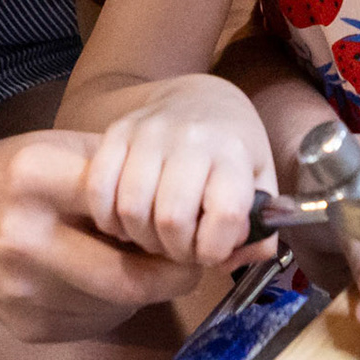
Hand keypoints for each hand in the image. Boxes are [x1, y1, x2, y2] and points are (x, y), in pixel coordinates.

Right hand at [0, 130, 202, 342]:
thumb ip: (116, 166)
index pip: (125, 206)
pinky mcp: (26, 327)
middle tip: (189, 261)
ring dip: (141, 288)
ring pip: (117, 305)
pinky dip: (111, 304)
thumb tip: (185, 193)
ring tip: (137, 261)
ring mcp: (23, 291)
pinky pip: (94, 323)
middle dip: (171, 274)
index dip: (168, 219)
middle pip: (128, 278)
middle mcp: (24, 240)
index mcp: (36, 180)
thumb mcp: (55, 147)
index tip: (193, 221)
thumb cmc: (9, 176)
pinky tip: (97, 278)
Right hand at [83, 75, 278, 265]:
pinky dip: (107, 218)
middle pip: (172, 219)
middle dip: (176, 250)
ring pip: (132, 208)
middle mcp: (191, 137)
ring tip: (155, 235)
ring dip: (141, 238)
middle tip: (181, 248)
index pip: (226, 213)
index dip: (216, 248)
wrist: (200, 99)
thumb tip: (228, 261)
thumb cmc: (232, 149)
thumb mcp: (261, 182)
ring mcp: (150, 132)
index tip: (212, 251)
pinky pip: (98, 188)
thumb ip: (259, 230)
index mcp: (233, 151)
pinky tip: (124, 222)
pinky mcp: (117, 131)